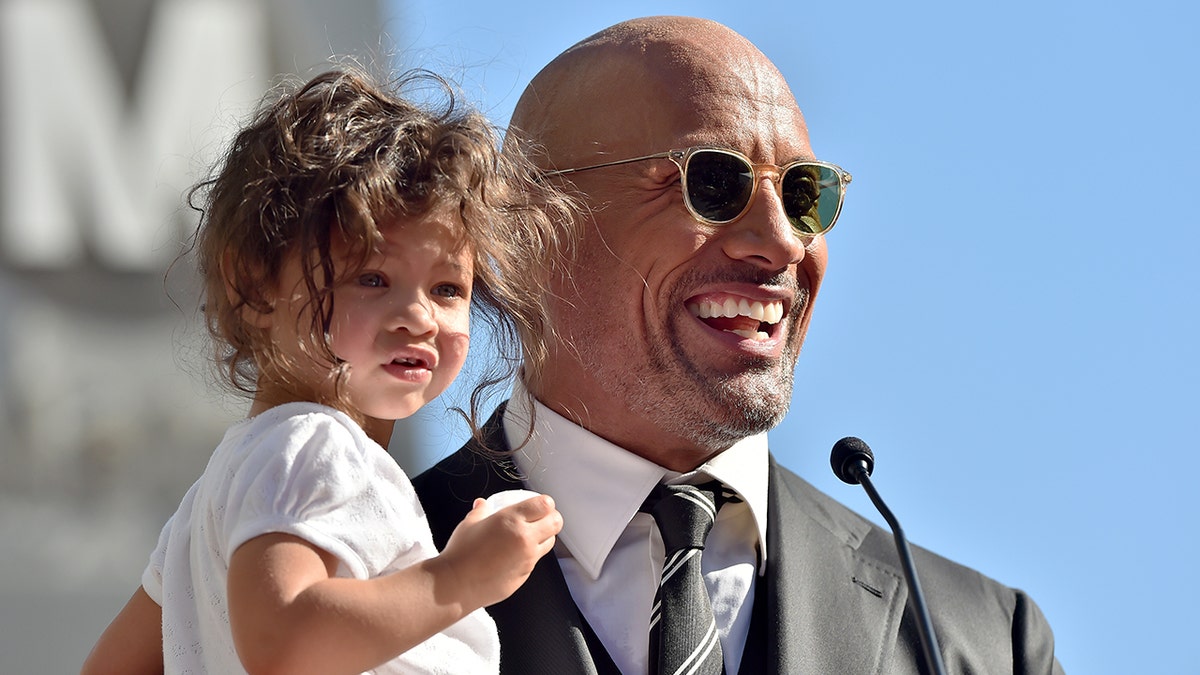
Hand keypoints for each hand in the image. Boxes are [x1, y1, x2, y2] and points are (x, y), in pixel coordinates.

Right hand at [436, 494, 562, 608]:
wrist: (456, 584)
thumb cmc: (460, 553)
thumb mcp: (469, 524)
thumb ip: (480, 511)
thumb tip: (482, 504)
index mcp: (512, 520)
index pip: (546, 505)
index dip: (545, 503)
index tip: (539, 505)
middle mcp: (524, 538)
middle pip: (556, 522)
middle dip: (552, 518)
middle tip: (541, 518)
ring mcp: (527, 558)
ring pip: (550, 542)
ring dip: (544, 537)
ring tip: (529, 536)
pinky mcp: (525, 575)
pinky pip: (535, 560)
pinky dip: (531, 555)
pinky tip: (515, 555)